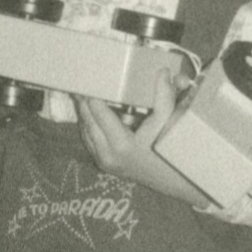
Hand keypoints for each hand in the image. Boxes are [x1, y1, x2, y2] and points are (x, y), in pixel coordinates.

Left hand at [75, 70, 207, 204]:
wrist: (171, 180)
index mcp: (121, 143)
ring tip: (81, 93)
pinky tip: (90, 112)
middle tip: (80, 81)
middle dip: (83, 100)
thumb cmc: (170, 152)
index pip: (97, 111)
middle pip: (86, 119)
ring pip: (85, 130)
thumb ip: (164, 96)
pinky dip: (89, 124)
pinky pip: (90, 140)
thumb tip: (162, 72)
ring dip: (83, 112)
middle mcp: (108, 154)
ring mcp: (104, 161)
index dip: (91, 93)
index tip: (88, 78)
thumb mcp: (169, 122)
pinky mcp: (104, 164)